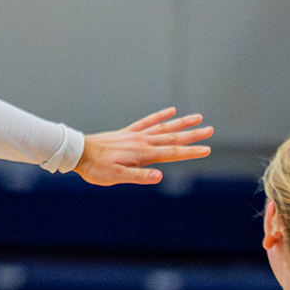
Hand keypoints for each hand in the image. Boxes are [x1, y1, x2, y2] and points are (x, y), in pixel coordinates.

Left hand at [75, 107, 212, 185]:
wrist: (78, 153)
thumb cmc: (96, 168)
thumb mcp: (116, 177)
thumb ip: (138, 176)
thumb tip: (159, 176)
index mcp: (143, 154)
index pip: (172, 153)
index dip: (191, 152)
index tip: (207, 149)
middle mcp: (142, 142)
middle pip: (172, 137)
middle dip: (193, 135)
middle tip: (211, 130)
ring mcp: (135, 135)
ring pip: (163, 127)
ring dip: (181, 123)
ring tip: (197, 117)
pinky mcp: (127, 133)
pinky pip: (147, 122)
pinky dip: (159, 116)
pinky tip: (170, 111)